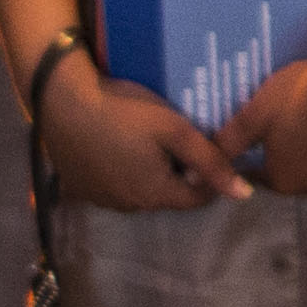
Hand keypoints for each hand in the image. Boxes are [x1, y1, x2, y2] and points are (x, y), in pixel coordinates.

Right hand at [39, 61, 250, 212]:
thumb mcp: (173, 129)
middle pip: (167, 195)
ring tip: (145, 140)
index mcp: (155, 194)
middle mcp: (129, 206)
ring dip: (148, 173)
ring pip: (139, 192)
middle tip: (176, 139)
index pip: (197, 198)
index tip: (206, 149)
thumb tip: (244, 194)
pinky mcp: (81, 189)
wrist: (62, 101)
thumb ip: (210, 161)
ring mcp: (101, 200)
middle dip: (178, 173)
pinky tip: (117, 144)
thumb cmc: (123, 111)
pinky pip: (112, 186)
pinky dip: (120, 171)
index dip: (208, 175)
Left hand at [235, 49, 306, 197]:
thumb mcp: (256, 113)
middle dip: (292, 160)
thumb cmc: (300, 96)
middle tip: (294, 129)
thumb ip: (230, 140)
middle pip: (297, 177)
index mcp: (284, 178)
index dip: (258, 161)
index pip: (263, 178)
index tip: (262, 144)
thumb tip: (201, 166)